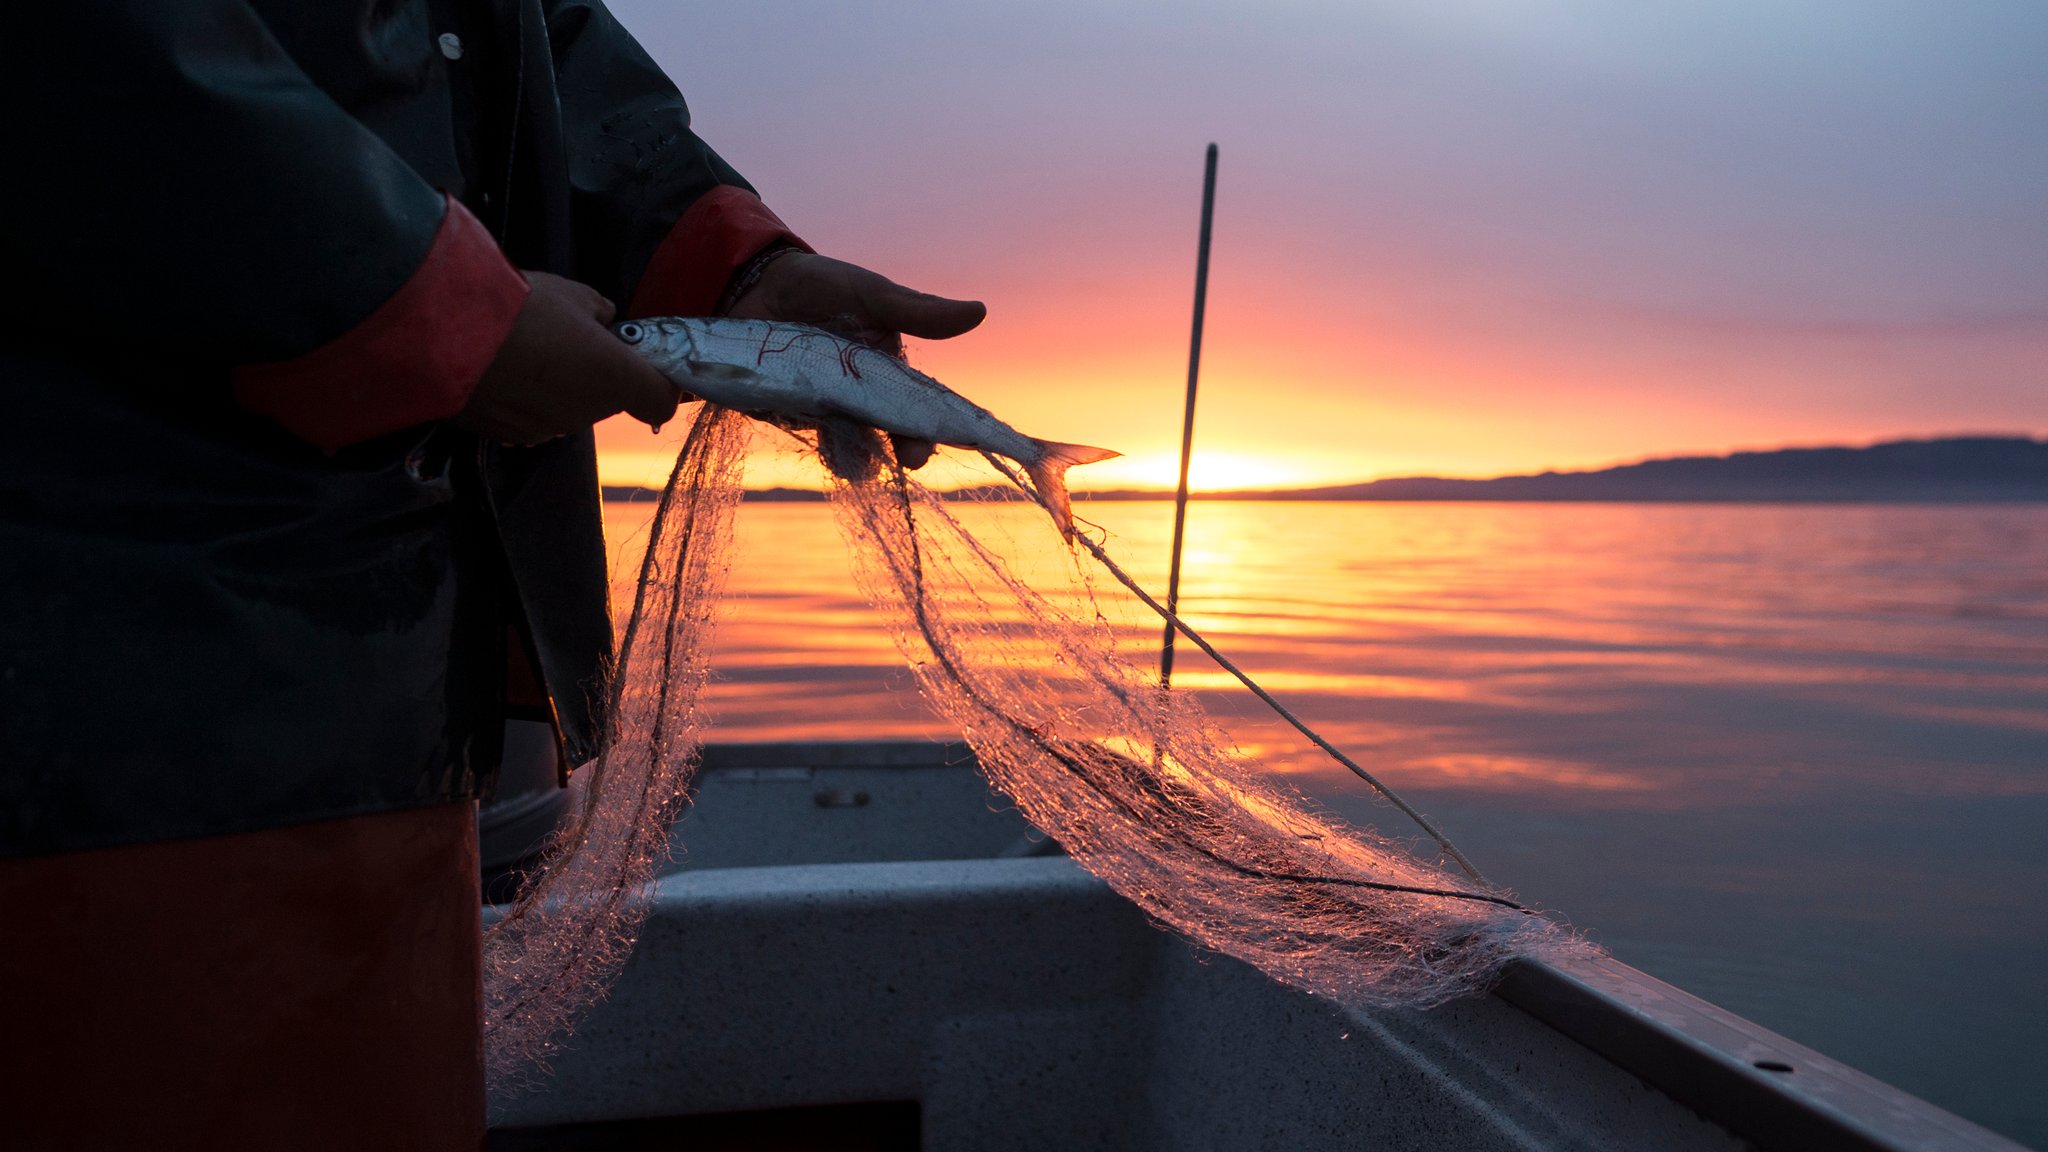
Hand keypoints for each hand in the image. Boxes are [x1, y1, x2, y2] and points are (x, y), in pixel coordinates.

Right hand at [456, 271, 679, 445]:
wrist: (445, 334)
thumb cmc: (521, 306)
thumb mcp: (571, 294)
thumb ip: (597, 312)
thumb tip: (603, 319)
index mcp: (616, 379)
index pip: (660, 402)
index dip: (657, 385)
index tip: (642, 364)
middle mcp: (588, 413)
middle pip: (605, 398)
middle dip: (591, 373)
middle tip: (562, 338)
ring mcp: (546, 430)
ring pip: (564, 408)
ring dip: (553, 387)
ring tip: (520, 350)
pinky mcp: (507, 437)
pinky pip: (527, 417)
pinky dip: (519, 399)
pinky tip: (496, 370)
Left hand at [727, 251, 984, 468]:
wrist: (753, 284)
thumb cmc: (820, 284)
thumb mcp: (870, 294)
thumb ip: (918, 311)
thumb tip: (980, 311)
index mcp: (887, 369)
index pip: (916, 406)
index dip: (927, 428)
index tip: (929, 445)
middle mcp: (861, 394)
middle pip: (887, 431)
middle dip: (900, 447)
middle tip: (910, 458)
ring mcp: (826, 407)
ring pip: (849, 442)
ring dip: (856, 457)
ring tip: (856, 465)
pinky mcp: (790, 413)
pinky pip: (808, 436)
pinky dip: (818, 446)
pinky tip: (824, 448)